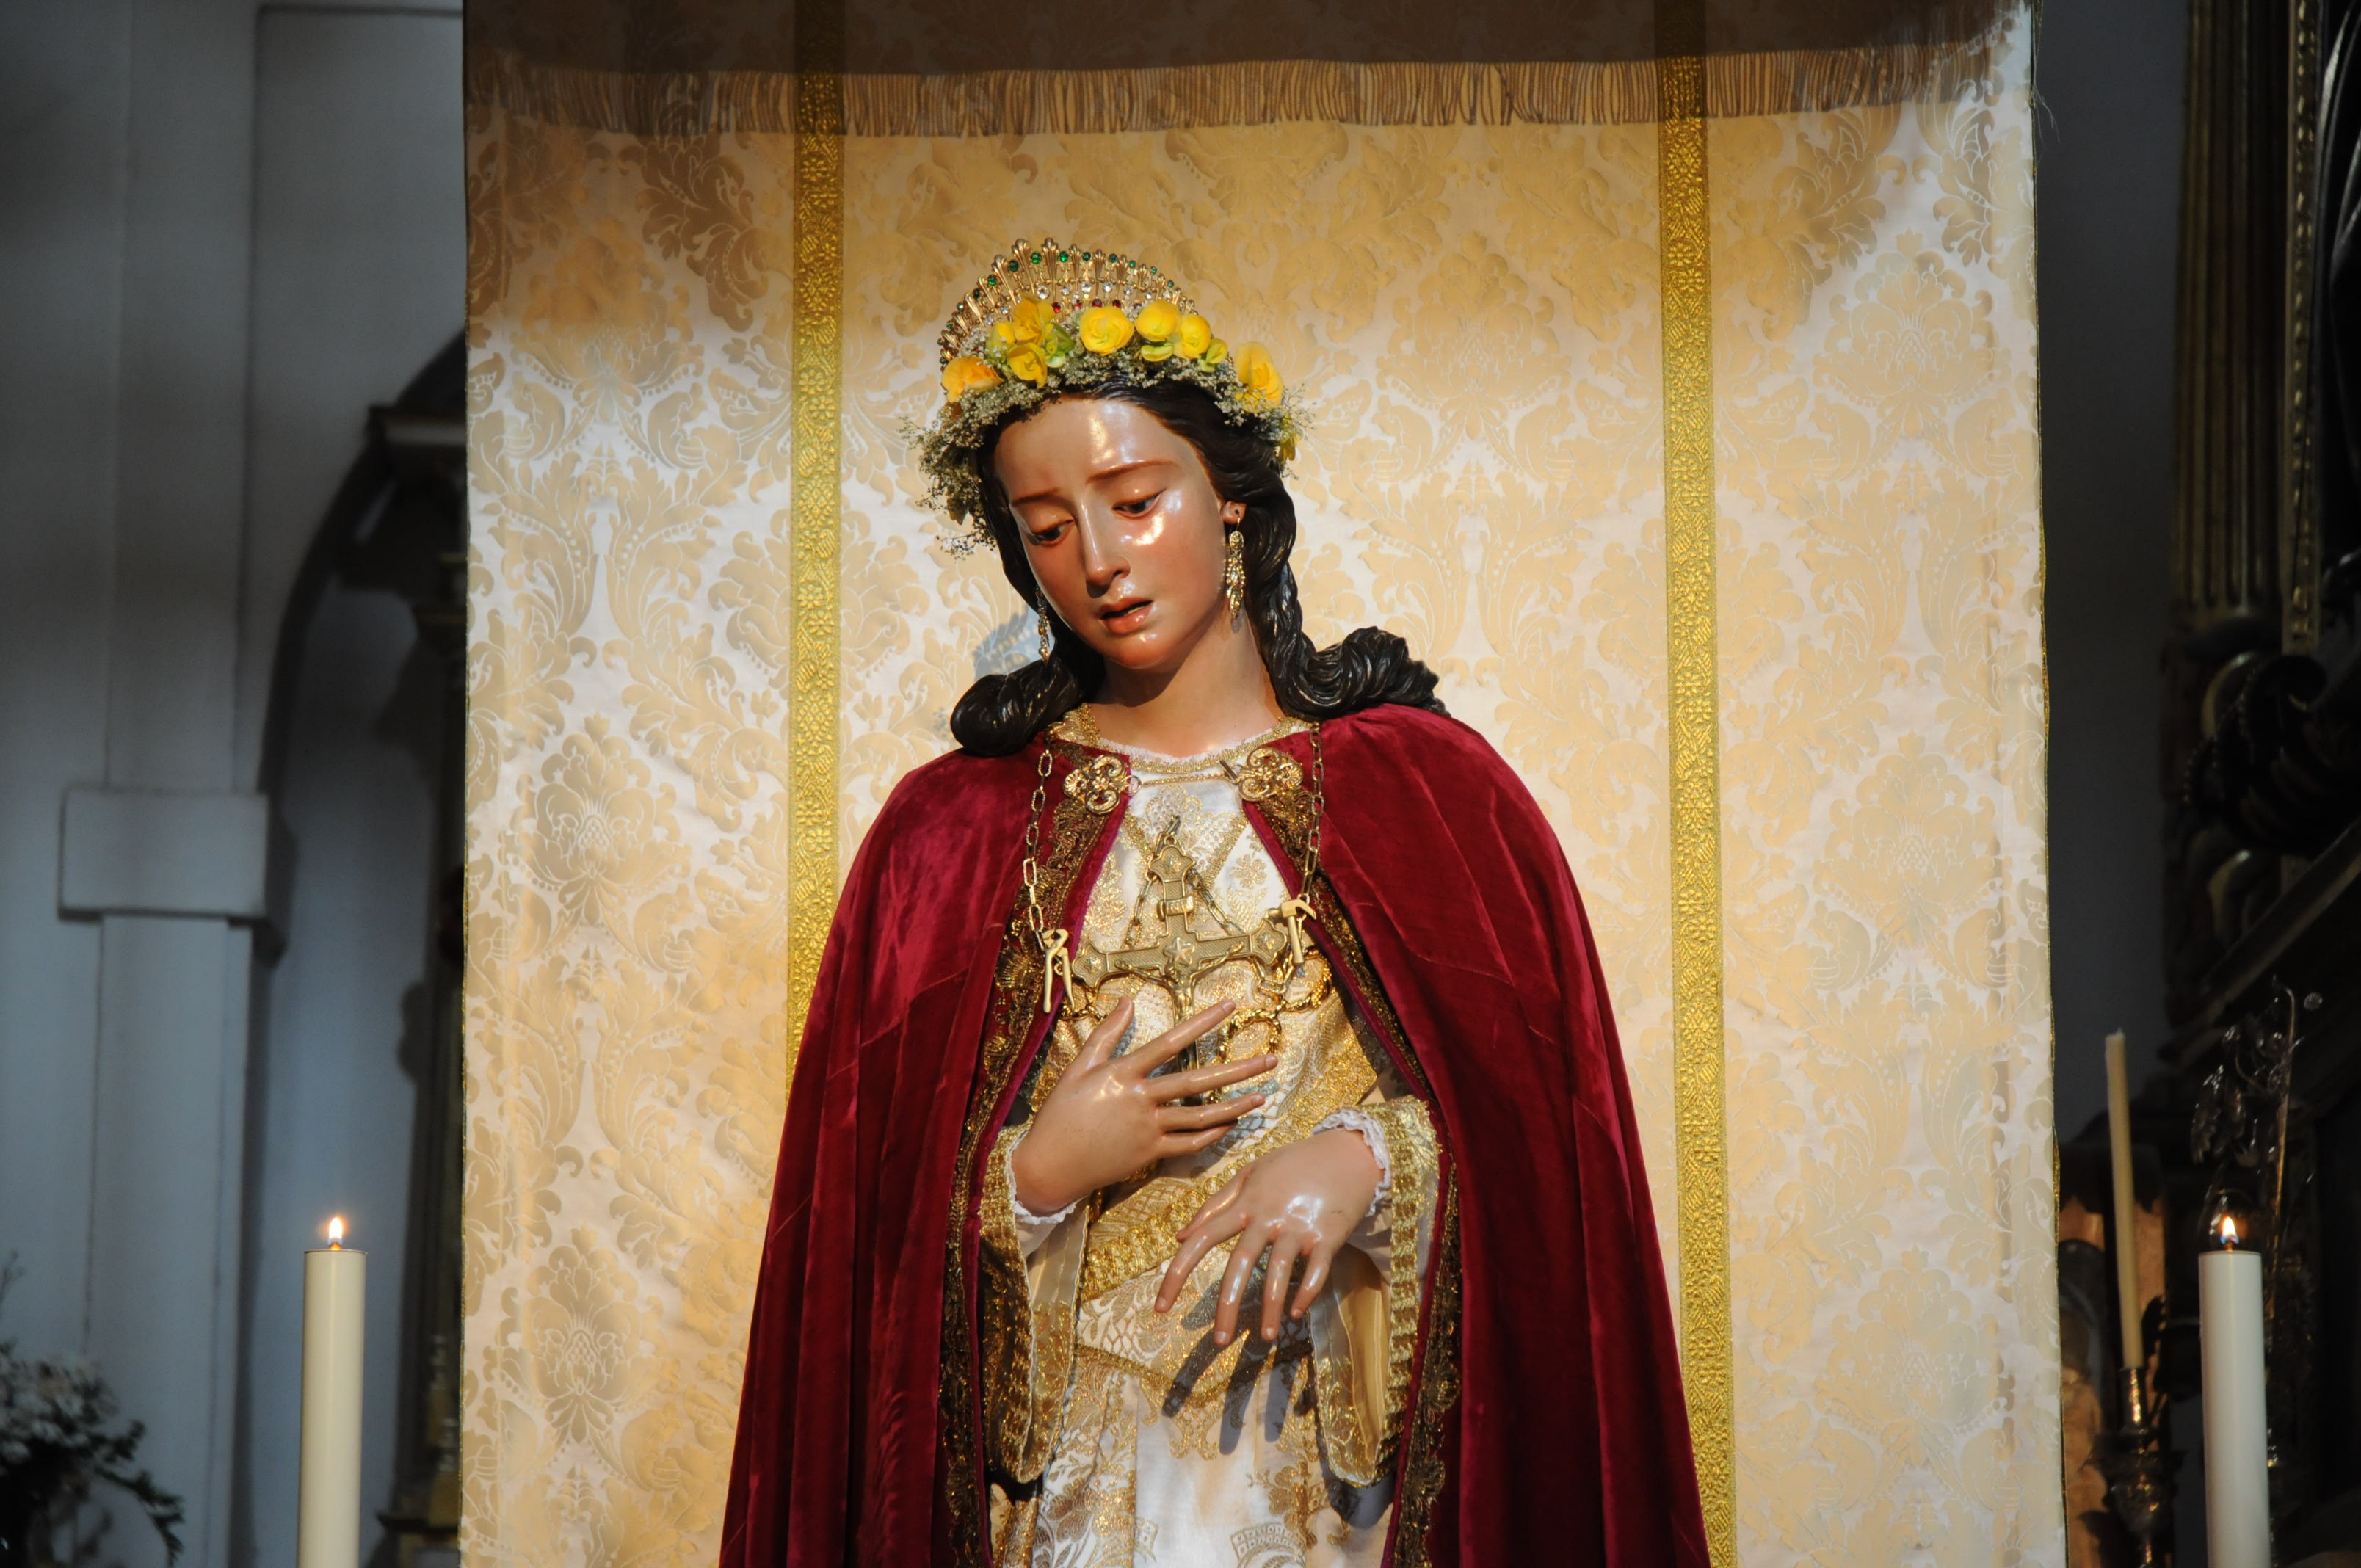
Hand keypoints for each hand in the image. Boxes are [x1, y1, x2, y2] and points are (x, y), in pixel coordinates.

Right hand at [1010, 997, 1275, 1215]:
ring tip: (1262, 1096)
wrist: (1050, 1165)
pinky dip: (1212, 1135)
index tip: (1230, 1007)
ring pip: (1201, 1116)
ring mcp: (1147, 1129)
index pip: (1171, 1041)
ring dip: (1235, 1107)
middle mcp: (1140, 1099)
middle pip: (1197, 1081)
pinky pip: (1188, 1144)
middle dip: (1238, 1070)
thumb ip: (1106, 1034)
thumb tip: (1127, 1001)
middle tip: (1271, 1060)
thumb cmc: (1061, 1113)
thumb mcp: (1078, 1068)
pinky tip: (1232, 1125)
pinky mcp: (1150, 1154)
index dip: (1202, 1023)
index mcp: (1123, 1073)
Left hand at [1154, 1127, 1379, 1344]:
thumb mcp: (1251, 1173)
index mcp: (1245, 1203)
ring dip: (1271, 1308)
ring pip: (1278, 1273)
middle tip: (1218, 1342)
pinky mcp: (1328, 1235)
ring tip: (1266, 1337)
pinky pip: (1315, 1271)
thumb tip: (1180, 1235)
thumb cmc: (1294, 1163)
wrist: (1348, 1152)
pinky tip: (1298, 1312)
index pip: (1202, 1239)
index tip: (1160, 1306)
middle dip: (1226, 1305)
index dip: (1177, 1273)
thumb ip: (1215, 1203)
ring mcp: (1298, 1227)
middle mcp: (1268, 1217)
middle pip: (1239, 1263)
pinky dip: (1306, 1293)